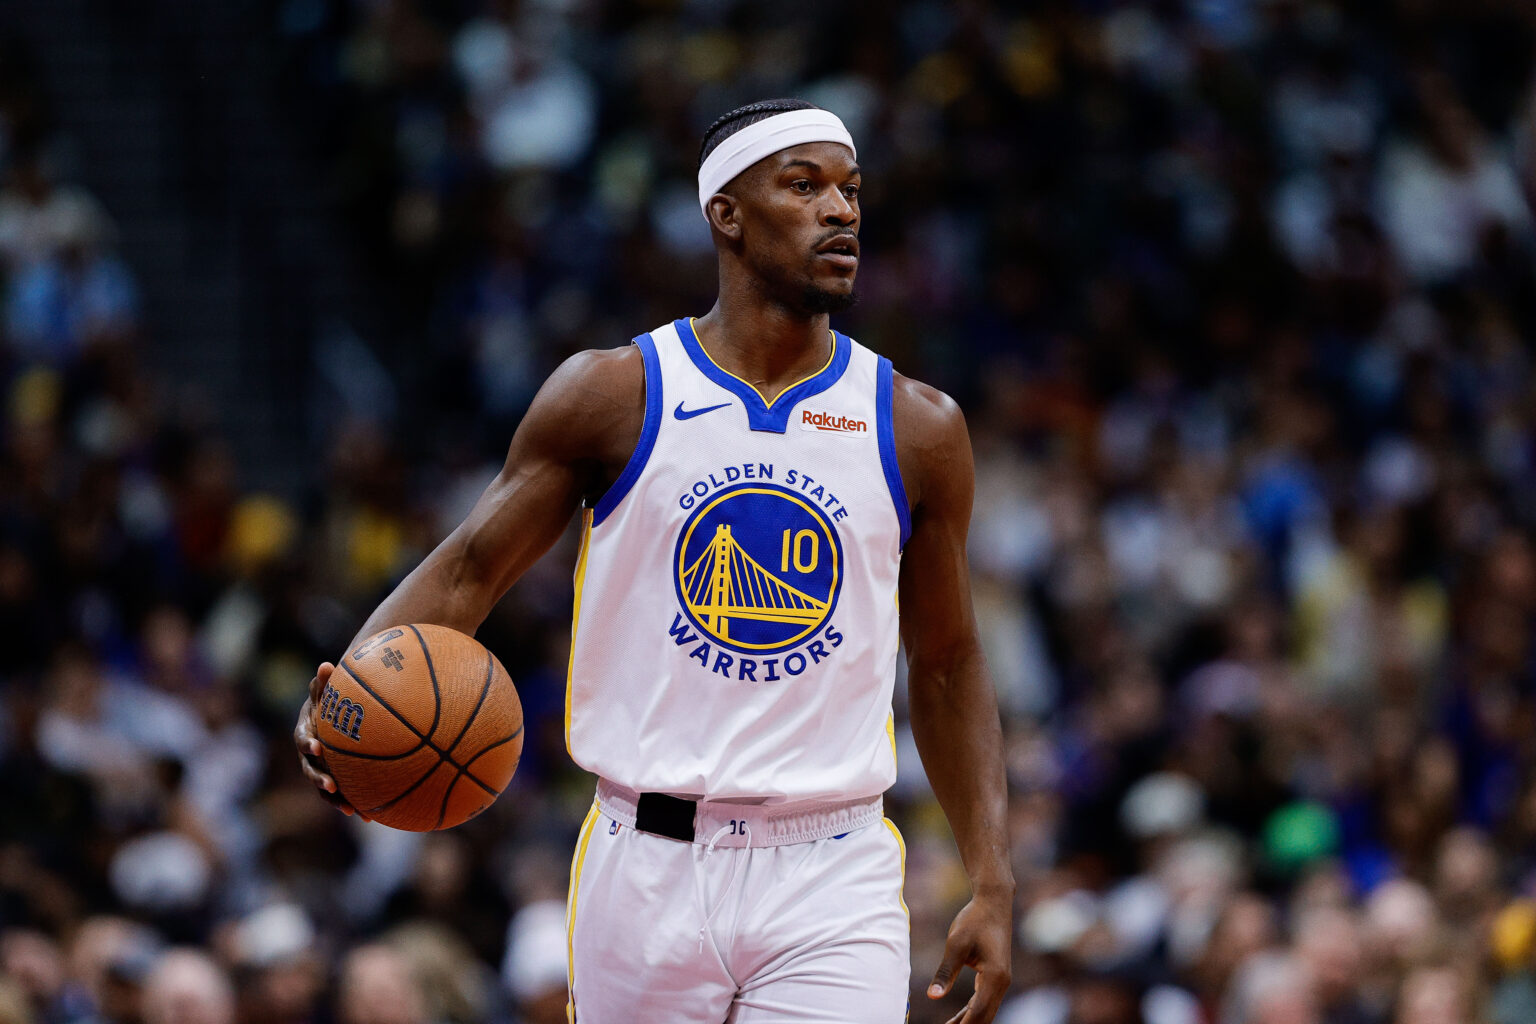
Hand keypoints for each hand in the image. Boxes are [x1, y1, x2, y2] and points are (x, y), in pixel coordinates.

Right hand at [293, 662, 366, 818]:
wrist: (332, 714)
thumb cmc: (330, 699)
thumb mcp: (326, 690)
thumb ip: (324, 682)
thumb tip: (326, 665)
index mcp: (306, 732)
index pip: (303, 739)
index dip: (308, 744)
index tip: (316, 748)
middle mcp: (310, 755)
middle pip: (310, 770)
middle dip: (320, 780)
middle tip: (332, 786)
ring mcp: (321, 769)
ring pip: (326, 788)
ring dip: (337, 800)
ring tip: (351, 810)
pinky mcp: (335, 778)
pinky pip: (343, 793)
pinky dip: (354, 803)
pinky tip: (371, 815)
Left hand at [928, 891, 1012, 1023]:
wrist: (993, 902)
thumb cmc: (974, 920)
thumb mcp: (956, 945)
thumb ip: (945, 973)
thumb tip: (932, 996)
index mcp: (995, 977)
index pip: (978, 1012)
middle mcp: (1002, 982)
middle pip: (984, 1016)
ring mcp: (1001, 980)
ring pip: (985, 1010)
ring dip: (968, 1021)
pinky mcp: (996, 976)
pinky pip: (984, 1000)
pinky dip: (971, 1011)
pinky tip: (958, 1018)